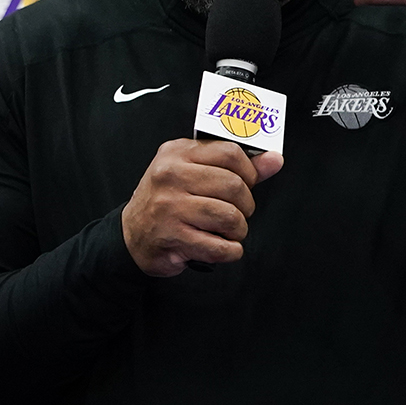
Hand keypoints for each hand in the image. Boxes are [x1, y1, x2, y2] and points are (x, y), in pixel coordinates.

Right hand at [123, 139, 283, 276]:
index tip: (246, 184)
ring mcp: (169, 206)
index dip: (249, 172)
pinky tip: (221, 247)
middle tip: (236, 213)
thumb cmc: (167, 201)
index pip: (230, 153)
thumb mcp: (194, 173)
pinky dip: (229, 252)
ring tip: (226, 231)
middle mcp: (170, 176)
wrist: (130, 235)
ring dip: (237, 230)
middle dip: (245, 206)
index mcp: (177, 153)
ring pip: (230, 217)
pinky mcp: (172, 236)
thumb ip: (236, 167)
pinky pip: (219, 247)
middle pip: (234, 186)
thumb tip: (275, 160)